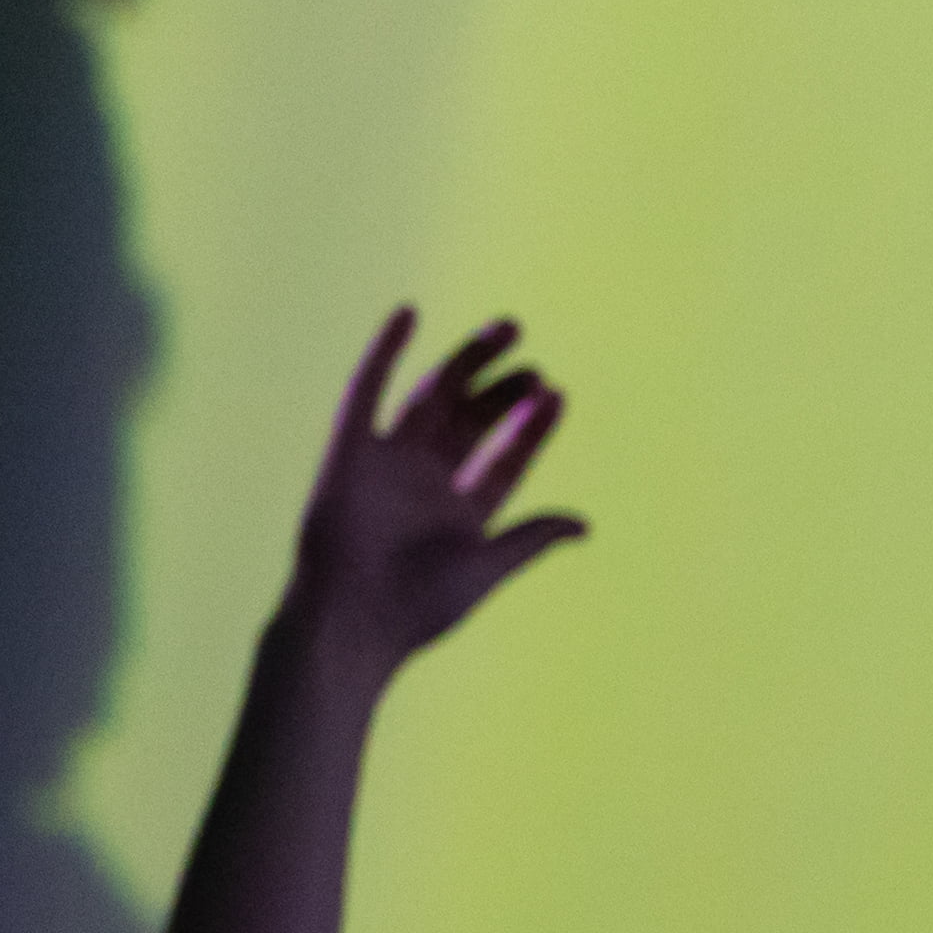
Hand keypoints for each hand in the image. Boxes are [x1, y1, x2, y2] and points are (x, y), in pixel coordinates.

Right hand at [283, 307, 586, 681]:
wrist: (351, 616)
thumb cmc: (419, 607)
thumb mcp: (487, 566)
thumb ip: (532, 538)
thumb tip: (584, 524)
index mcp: (460, 516)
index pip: (503, 461)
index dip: (530, 429)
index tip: (557, 394)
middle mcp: (425, 484)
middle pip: (470, 424)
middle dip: (501, 391)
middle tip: (533, 364)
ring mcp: (387, 464)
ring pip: (431, 399)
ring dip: (465, 363)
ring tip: (507, 331)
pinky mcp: (348, 449)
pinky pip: (365, 390)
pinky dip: (382, 351)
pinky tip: (408, 316)